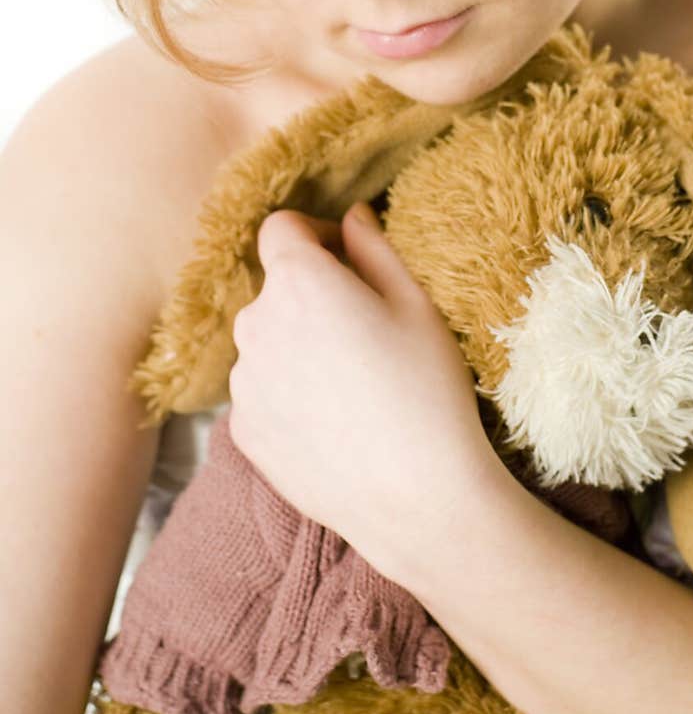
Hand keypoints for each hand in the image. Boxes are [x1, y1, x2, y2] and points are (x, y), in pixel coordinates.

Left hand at [227, 202, 497, 574]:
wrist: (415, 496)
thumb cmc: (427, 391)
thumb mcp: (416, 304)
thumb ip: (374, 248)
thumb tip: (351, 217)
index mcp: (298, 282)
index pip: (280, 228)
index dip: (313, 235)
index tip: (344, 258)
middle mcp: (255, 325)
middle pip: (274, 290)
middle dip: (309, 297)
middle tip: (364, 333)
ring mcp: (244, 383)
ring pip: (267, 344)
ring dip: (296, 347)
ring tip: (351, 386)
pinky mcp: (243, 431)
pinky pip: (263, 393)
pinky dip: (288, 396)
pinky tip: (335, 423)